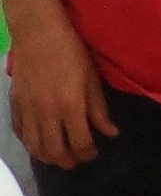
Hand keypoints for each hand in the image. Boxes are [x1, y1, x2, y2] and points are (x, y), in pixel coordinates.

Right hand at [8, 13, 108, 172]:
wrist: (39, 34)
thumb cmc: (71, 52)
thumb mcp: (92, 79)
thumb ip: (99, 109)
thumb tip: (110, 133)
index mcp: (70, 106)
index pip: (80, 142)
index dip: (88, 153)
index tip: (94, 152)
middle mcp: (47, 113)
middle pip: (54, 151)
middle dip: (68, 161)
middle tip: (77, 160)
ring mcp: (27, 111)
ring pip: (34, 147)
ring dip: (47, 157)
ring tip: (59, 155)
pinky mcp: (14, 105)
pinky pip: (20, 133)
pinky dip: (29, 143)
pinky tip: (39, 142)